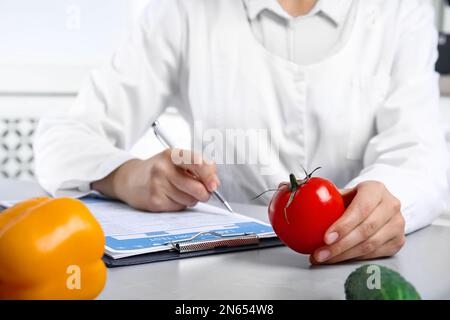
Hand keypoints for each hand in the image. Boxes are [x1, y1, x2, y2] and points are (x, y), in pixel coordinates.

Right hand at [92, 149, 218, 211]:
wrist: (130, 179)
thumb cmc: (159, 169)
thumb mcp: (176, 161)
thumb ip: (198, 168)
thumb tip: (214, 184)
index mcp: (172, 154)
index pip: (196, 162)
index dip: (209, 175)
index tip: (214, 185)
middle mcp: (163, 168)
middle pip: (196, 188)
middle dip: (204, 193)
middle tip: (203, 192)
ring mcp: (157, 185)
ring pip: (190, 200)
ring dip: (191, 199)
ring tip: (180, 191)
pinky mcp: (155, 202)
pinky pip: (179, 207)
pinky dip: (180, 205)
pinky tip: (170, 197)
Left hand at [310, 181, 405, 263]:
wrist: (376, 205)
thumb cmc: (352, 199)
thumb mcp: (339, 191)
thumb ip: (316, 191)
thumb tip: (284, 187)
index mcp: (376, 189)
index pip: (361, 208)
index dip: (344, 225)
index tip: (325, 238)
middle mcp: (391, 205)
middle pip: (365, 230)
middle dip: (340, 246)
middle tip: (319, 254)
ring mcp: (397, 224)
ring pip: (370, 245)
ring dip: (344, 255)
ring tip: (323, 258)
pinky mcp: (398, 241)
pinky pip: (374, 254)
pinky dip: (353, 258)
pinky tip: (337, 259)